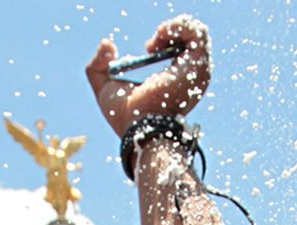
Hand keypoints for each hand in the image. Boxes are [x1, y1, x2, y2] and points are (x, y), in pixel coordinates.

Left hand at [85, 16, 211, 138]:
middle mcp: (191, 76)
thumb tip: (108, 44)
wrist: (139, 125)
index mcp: (176, 80)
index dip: (166, 40)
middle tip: (152, 44)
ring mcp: (197, 70)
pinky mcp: (197, 64)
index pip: (182, 50)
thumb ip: (98, 65)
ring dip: (174, 27)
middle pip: (192, 39)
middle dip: (171, 31)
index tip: (149, 48)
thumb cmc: (125, 116)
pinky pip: (197, 33)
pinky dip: (178, 27)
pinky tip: (161, 36)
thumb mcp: (105, 86)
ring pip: (196, 32)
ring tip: (156, 39)